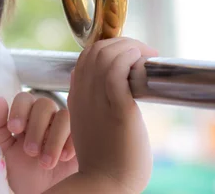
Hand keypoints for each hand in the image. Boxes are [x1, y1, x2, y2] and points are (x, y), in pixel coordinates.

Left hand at [0, 92, 77, 193]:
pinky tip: (63, 158)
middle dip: (35, 128)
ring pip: (63, 116)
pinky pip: (79, 131)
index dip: (19, 110)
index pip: (24, 98)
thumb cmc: (23, 170)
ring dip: (53, 139)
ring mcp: (64, 127)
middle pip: (44, 104)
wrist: (42, 192)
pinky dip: (69, 144)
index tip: (14, 129)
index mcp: (26, 114)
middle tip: (30, 152)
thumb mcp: (6, 148)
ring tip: (45, 162)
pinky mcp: (79, 140)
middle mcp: (46, 116)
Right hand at [68, 37, 157, 193]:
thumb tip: (104, 86)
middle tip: (141, 52)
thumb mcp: (89, 125)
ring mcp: (97, 99)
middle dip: (120, 42)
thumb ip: (91, 104)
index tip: (128, 55)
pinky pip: (117, 70)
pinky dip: (129, 57)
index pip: (85, 57)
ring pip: (104, 54)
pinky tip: (140, 60)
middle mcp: (83, 93)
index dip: (107, 48)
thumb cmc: (104, 160)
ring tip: (145, 54)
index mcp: (76, 96)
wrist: (105, 184)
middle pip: (94, 50)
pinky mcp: (116, 107)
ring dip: (128, 46)